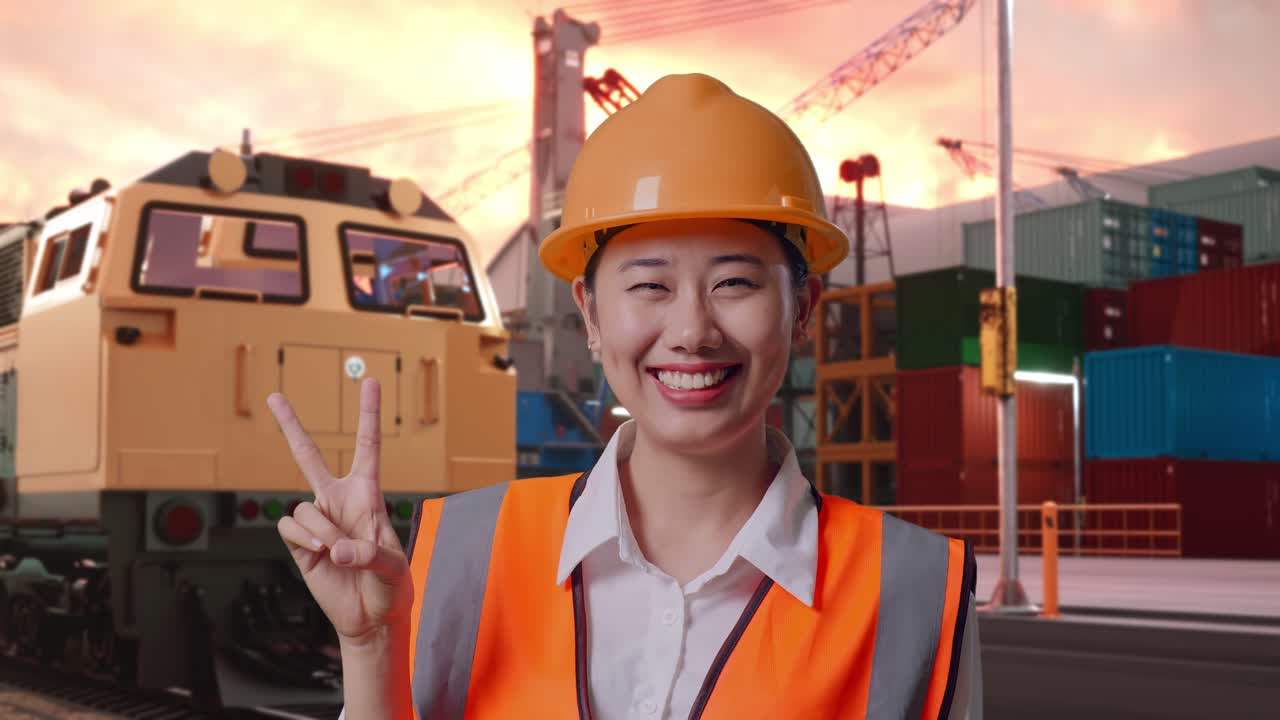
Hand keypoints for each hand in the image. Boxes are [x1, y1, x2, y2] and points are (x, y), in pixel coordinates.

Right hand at [268, 378, 414, 645]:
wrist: (370, 616)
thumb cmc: (391, 585)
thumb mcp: (394, 567)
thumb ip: (370, 553)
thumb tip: (336, 547)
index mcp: (368, 495)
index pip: (368, 447)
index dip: (369, 414)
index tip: (372, 382)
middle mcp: (338, 501)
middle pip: (309, 457)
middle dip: (291, 426)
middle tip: (274, 396)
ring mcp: (317, 521)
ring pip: (303, 509)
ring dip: (321, 531)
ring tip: (338, 552)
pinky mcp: (299, 543)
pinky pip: (289, 528)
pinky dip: (305, 541)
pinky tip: (321, 553)